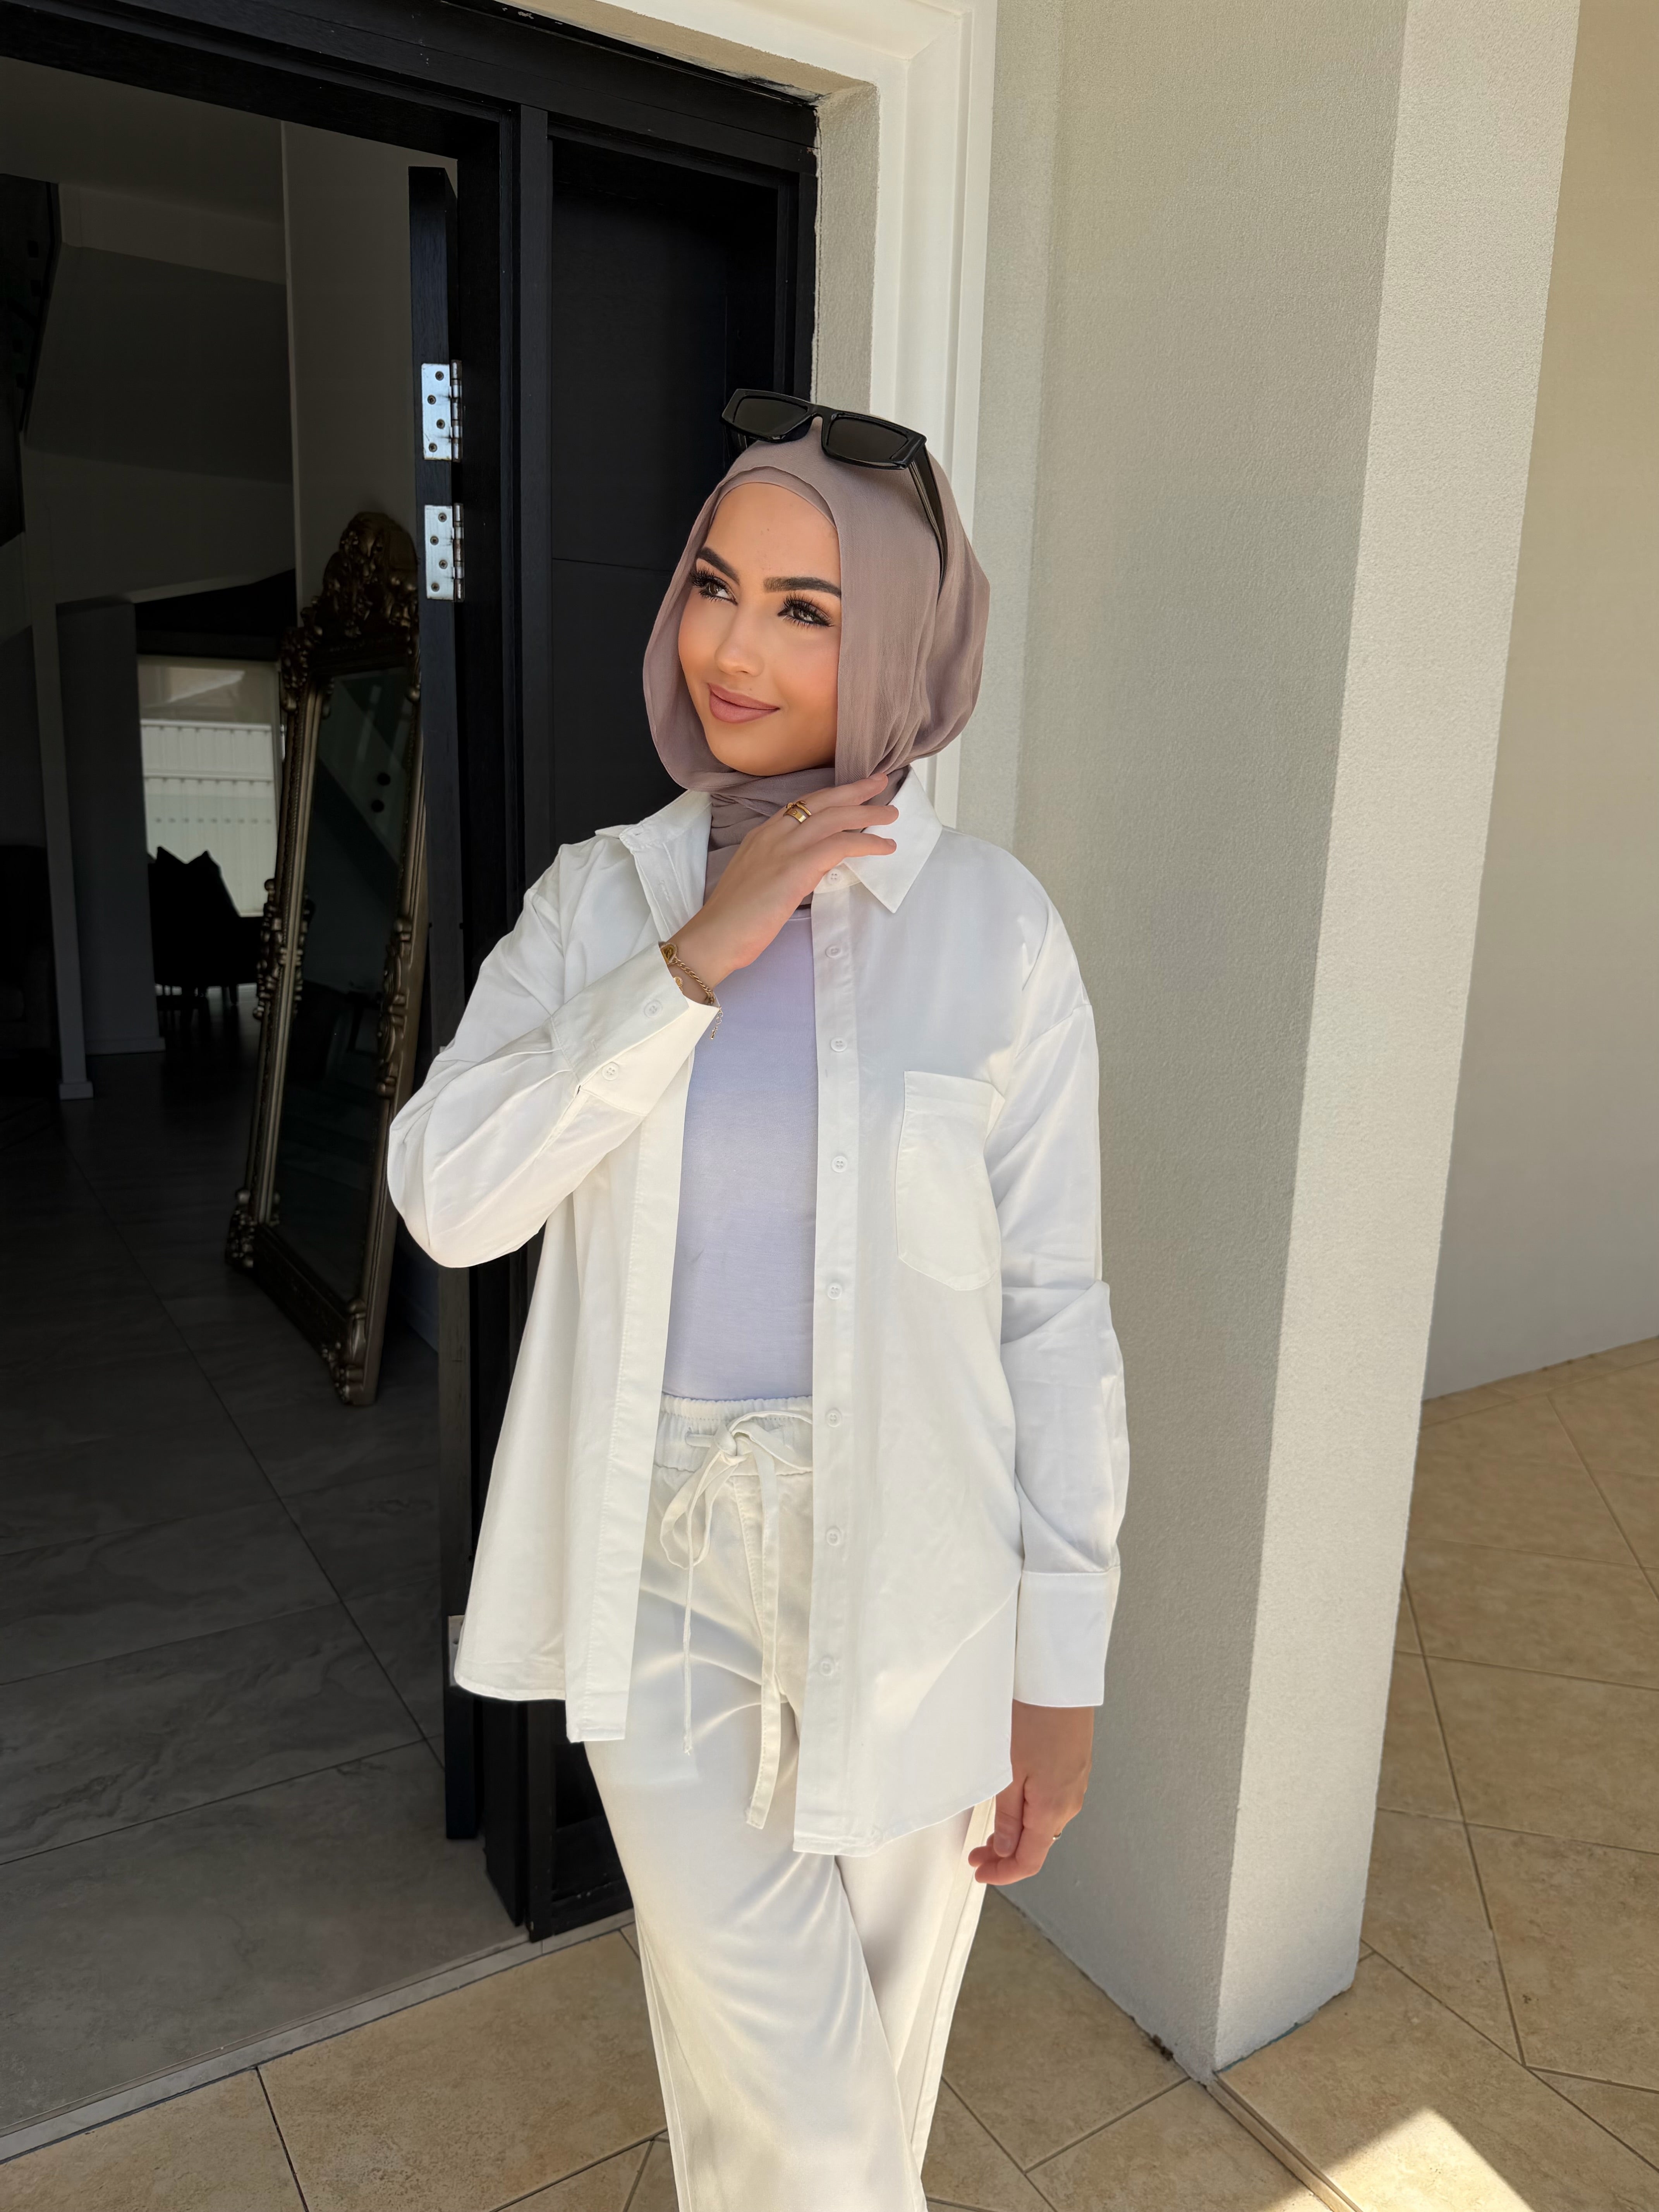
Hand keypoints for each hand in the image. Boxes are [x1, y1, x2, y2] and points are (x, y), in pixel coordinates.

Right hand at [669, 775, 897, 988]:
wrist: (716, 936)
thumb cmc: (734, 919)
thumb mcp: (759, 882)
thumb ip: (783, 868)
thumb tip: (810, 869)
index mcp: (763, 835)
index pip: (803, 805)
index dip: (831, 795)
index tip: (852, 791)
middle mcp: (774, 833)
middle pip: (822, 801)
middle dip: (854, 790)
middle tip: (880, 782)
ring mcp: (784, 847)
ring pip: (835, 818)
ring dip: (867, 815)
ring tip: (891, 816)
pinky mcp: (796, 866)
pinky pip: (839, 845)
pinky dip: (866, 843)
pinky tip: (883, 847)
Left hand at [968, 1702, 1093, 1885]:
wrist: (1059, 1681)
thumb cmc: (1033, 1718)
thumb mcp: (1009, 1771)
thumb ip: (1008, 1816)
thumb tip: (1006, 1849)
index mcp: (1052, 1809)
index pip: (1029, 1861)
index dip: (1003, 1873)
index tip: (980, 1871)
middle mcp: (1069, 1803)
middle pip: (1038, 1846)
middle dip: (1006, 1856)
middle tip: (977, 1854)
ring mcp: (1075, 1786)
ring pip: (1045, 1826)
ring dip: (1018, 1835)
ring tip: (991, 1832)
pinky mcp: (1075, 1770)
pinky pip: (1052, 1805)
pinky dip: (1032, 1815)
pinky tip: (1015, 1806)